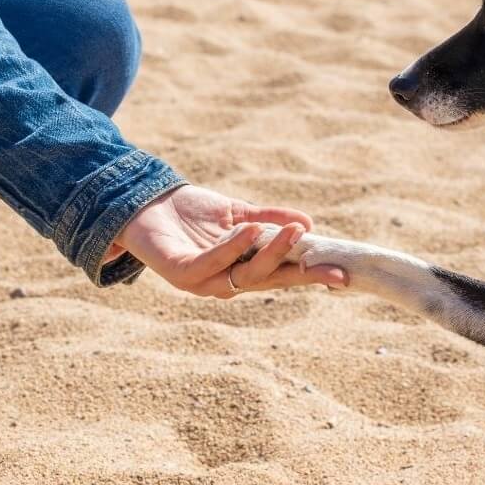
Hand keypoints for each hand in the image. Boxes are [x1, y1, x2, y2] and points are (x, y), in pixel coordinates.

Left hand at [110, 185, 346, 297]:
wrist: (141, 202)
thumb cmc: (190, 213)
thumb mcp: (238, 213)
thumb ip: (269, 219)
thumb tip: (308, 224)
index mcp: (242, 270)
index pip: (283, 274)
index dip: (311, 273)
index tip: (343, 274)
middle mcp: (225, 282)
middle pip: (270, 279)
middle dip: (301, 272)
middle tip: (330, 264)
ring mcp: (202, 281)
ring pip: (244, 275)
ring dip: (271, 253)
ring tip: (293, 231)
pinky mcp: (179, 272)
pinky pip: (211, 264)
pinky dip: (232, 248)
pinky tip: (249, 229)